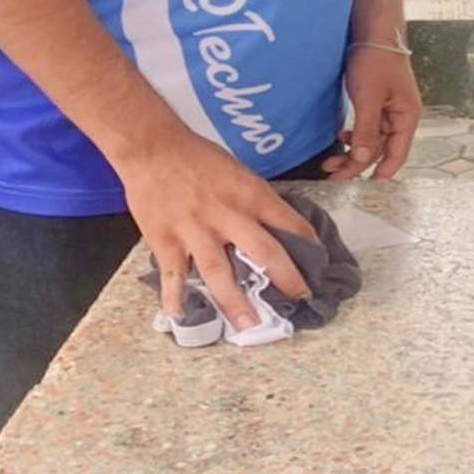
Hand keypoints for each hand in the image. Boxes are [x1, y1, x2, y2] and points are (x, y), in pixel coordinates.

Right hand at [114, 126, 318, 330]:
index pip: (289, 222)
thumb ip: (253, 200)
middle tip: (301, 298)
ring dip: (235, 301)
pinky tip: (180, 315)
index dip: (308, 244)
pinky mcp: (167, 240)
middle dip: (285, 278)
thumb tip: (274, 226)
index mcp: (250, 194)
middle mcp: (228, 215)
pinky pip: (174, 273)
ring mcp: (197, 230)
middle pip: (264, 252)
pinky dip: (175, 296)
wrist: (154, 148)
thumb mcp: (238, 171)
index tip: (319, 263)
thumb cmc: (198, 157)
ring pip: (219, 271)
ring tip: (249, 325)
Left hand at [322, 42, 421, 180]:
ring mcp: (389, 110)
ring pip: (370, 140)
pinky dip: (353, 136)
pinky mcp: (377, 102)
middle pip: (380, 150)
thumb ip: (366, 131)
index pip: (398, 154)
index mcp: (407, 117)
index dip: (382, 173)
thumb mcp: (369, 98)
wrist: (373, 30)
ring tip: (329, 161)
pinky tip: (339, 136)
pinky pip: (366, 127)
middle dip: (356, 164)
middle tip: (332, 175)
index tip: (363, 187)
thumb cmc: (376, 61)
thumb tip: (362, 161)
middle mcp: (400, 117)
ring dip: (352, 151)